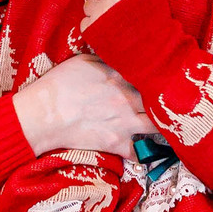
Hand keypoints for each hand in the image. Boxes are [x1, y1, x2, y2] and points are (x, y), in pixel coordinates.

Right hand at [11, 55, 153, 159]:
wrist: (42, 115)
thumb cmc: (57, 85)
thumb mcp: (82, 61)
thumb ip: (107, 60)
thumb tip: (119, 58)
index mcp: (120, 75)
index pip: (150, 74)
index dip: (157, 77)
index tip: (161, 78)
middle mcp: (127, 98)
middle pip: (159, 99)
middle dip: (165, 100)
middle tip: (169, 101)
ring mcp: (124, 122)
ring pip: (157, 125)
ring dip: (162, 125)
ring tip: (166, 125)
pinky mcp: (116, 143)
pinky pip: (138, 153)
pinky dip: (142, 153)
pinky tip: (145, 151)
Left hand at [80, 0, 149, 30]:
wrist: (156, 51)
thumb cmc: (155, 20)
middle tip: (113, 4)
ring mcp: (102, 13)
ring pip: (88, 4)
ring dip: (96, 10)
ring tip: (112, 21)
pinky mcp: (93, 29)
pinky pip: (85, 21)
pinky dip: (93, 26)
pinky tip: (106, 31)